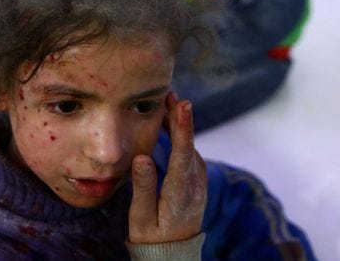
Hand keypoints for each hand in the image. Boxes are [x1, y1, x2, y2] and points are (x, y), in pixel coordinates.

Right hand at [128, 92, 206, 243]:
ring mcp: (199, 187)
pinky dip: (183, 140)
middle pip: (189, 146)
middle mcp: (194, 187)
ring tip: (167, 107)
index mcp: (179, 193)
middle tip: (170, 95)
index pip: (183, 154)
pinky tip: (172, 131)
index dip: (183, 128)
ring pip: (192, 150)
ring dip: (181, 128)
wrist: (172, 259)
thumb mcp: (141, 218)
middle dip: (181, 119)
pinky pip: (191, 157)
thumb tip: (143, 157)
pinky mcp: (197, 186)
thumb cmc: (152, 240)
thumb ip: (143, 187)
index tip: (183, 105)